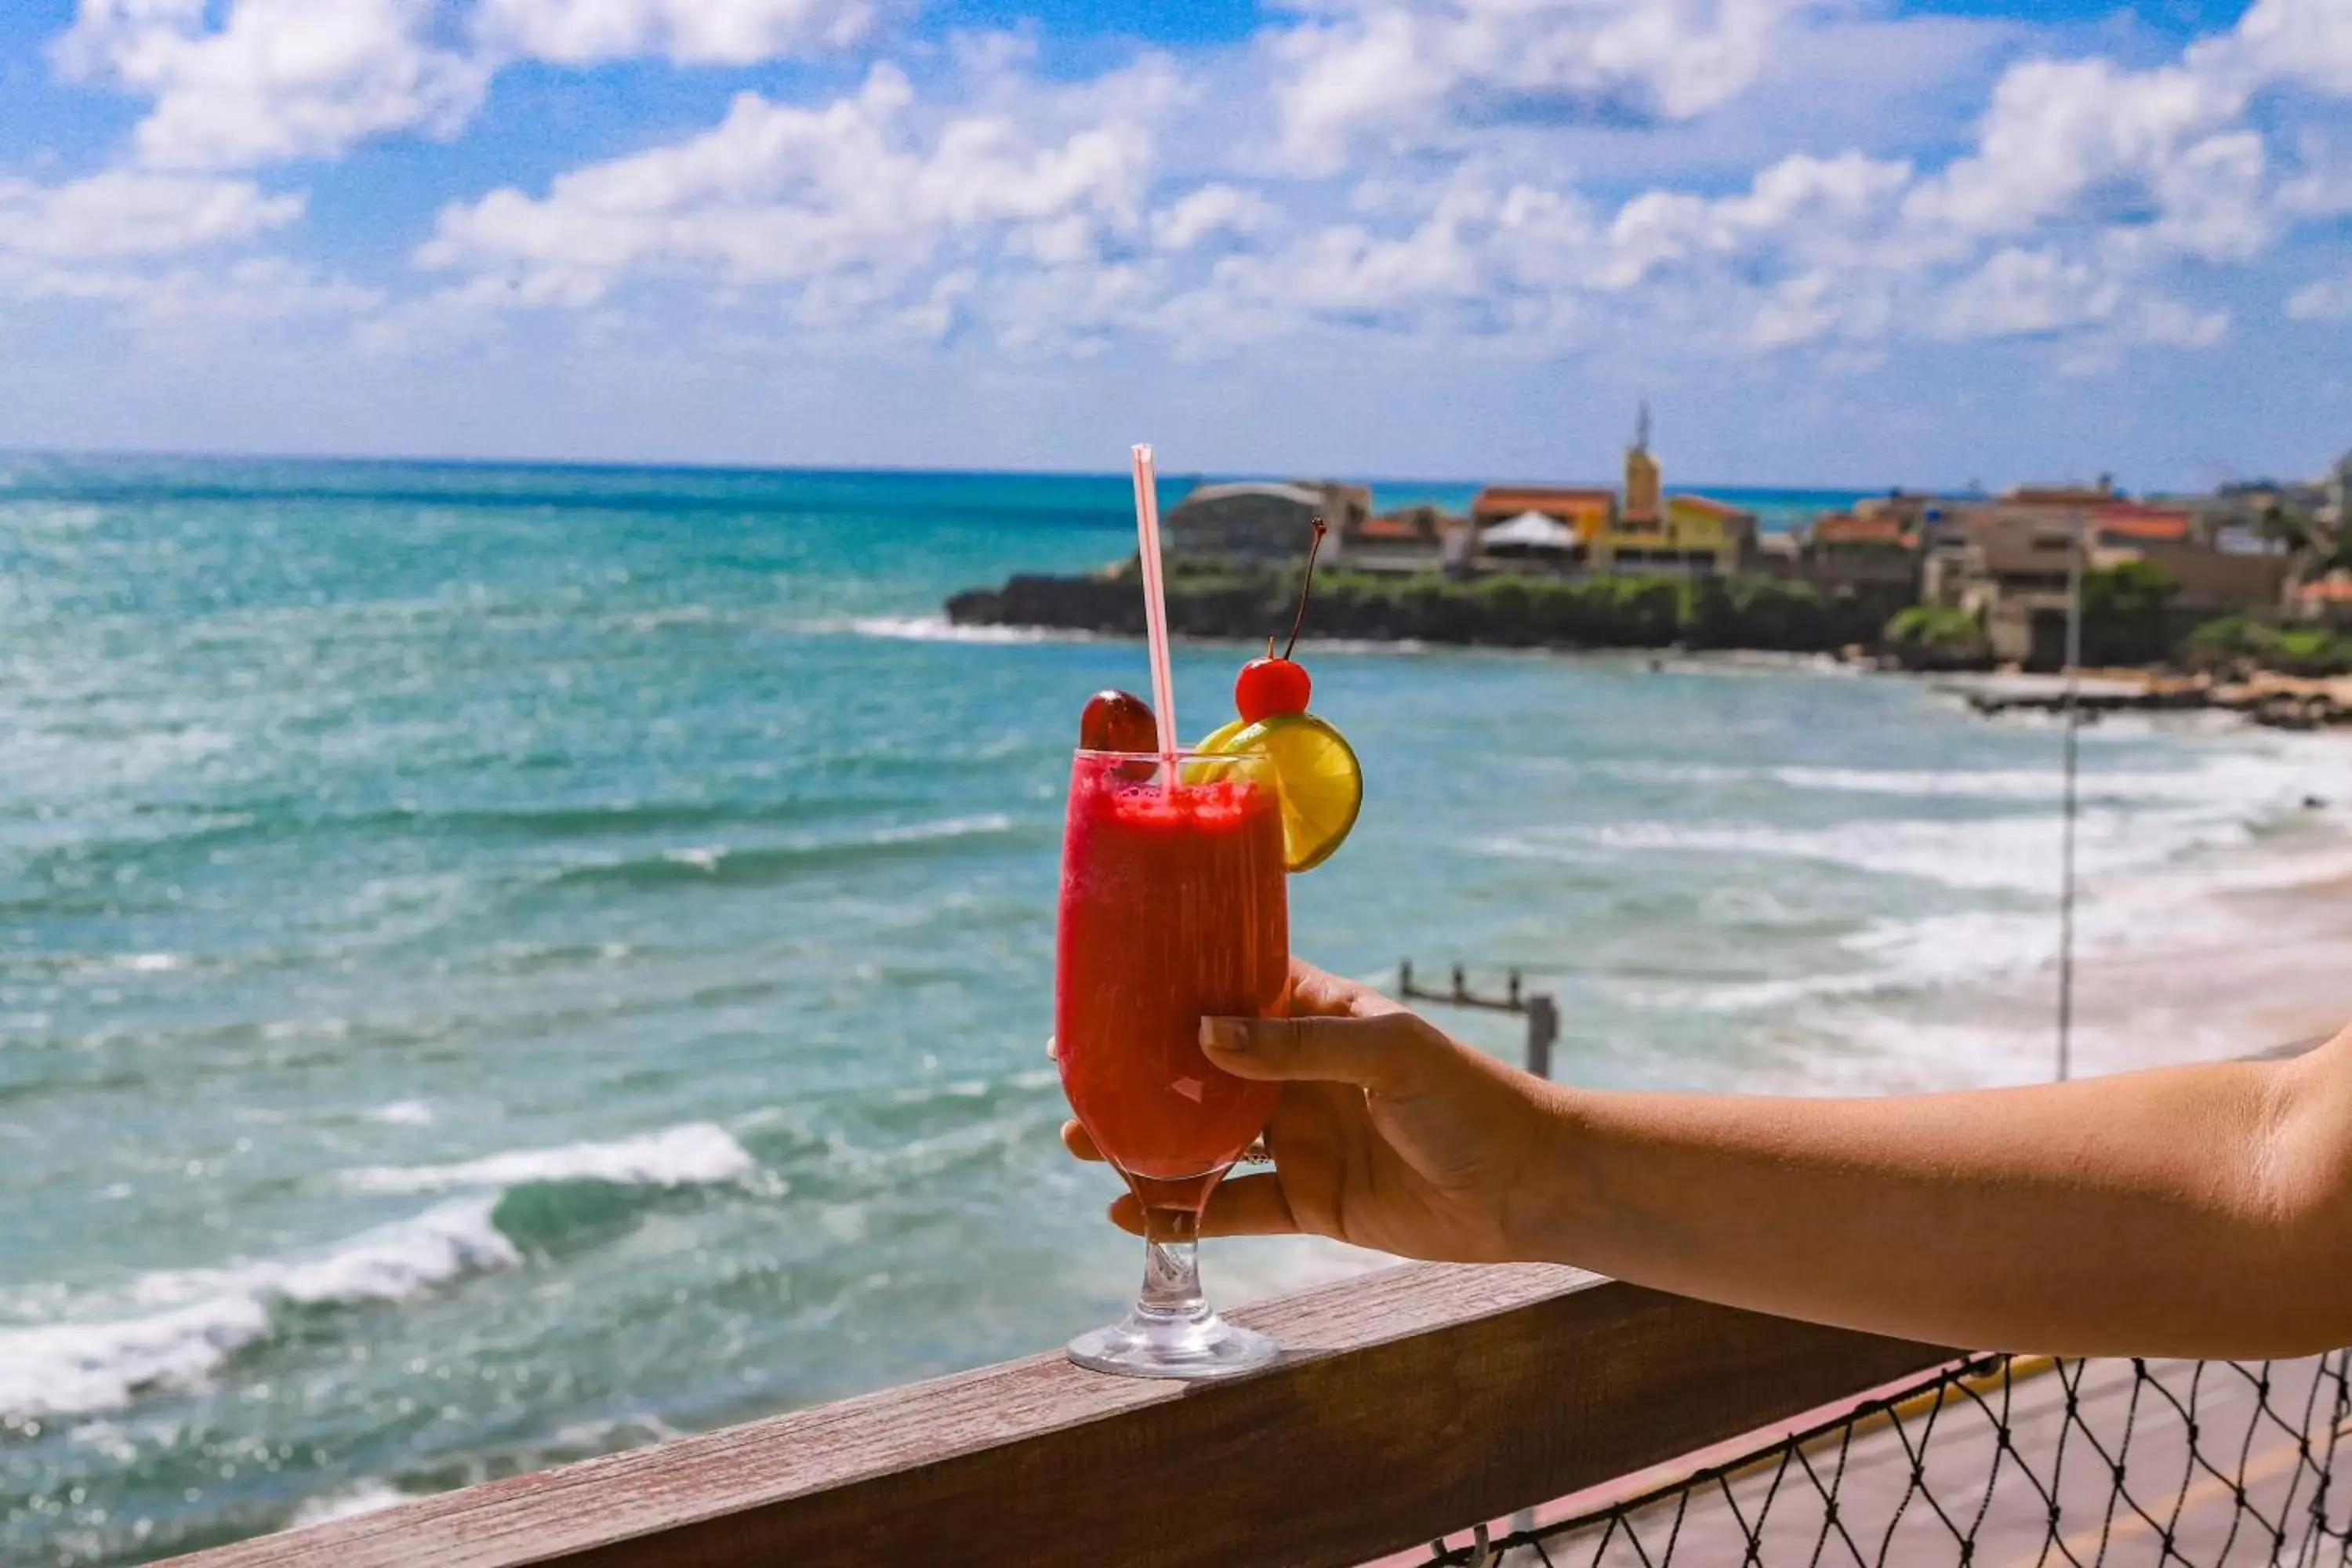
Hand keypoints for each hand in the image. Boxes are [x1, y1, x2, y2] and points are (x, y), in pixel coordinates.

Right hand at [1058, 958, 1565, 1262]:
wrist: (1527, 1185)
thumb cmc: (1470, 1097)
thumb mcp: (1388, 1052)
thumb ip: (1297, 1045)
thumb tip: (1204, 1033)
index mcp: (1315, 1015)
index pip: (1229, 989)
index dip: (1168, 990)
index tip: (1104, 993)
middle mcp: (1295, 1073)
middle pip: (1197, 1069)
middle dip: (1138, 1074)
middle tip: (1076, 1083)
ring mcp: (1296, 1138)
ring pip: (1201, 1138)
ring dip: (1145, 1141)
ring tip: (1085, 1143)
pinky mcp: (1305, 1202)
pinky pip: (1227, 1207)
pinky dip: (1179, 1211)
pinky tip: (1131, 1211)